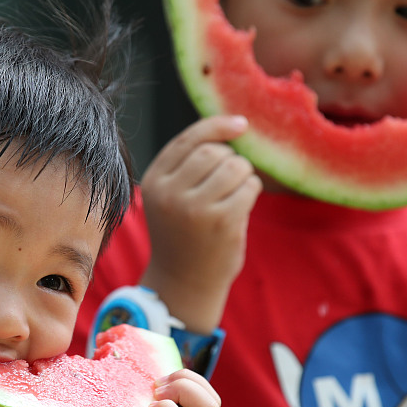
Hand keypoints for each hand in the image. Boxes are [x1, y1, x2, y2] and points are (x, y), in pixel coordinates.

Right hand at [139, 115, 259, 331]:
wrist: (184, 283)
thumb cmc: (184, 234)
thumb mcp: (172, 197)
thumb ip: (189, 165)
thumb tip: (234, 125)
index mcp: (154, 182)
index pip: (188, 139)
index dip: (217, 126)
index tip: (241, 124)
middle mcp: (170, 193)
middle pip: (213, 151)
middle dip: (231, 158)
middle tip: (231, 179)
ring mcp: (195, 208)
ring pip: (234, 165)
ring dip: (244, 174)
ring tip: (237, 191)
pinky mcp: (221, 222)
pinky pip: (249, 186)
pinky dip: (252, 190)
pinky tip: (243, 205)